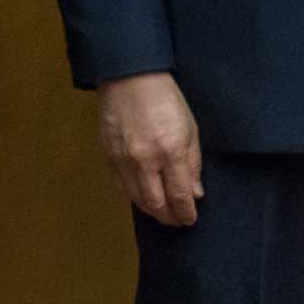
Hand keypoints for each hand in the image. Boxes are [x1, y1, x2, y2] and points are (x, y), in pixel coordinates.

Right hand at [97, 71, 202, 223]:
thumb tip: (195, 193)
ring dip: (151, 211)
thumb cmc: (167, 101)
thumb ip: (193, 163)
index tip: (191, 220)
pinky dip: (134, 198)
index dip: (185, 212)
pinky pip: (121, 187)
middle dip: (169, 217)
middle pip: (156, 203)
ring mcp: (123, 160)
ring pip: (136, 199)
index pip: (179, 194)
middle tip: (178, 222)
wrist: (130, 81)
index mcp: (171, 151)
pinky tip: (144, 200)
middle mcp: (145, 160)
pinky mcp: (107, 157)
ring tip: (163, 215)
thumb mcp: (191, 129)